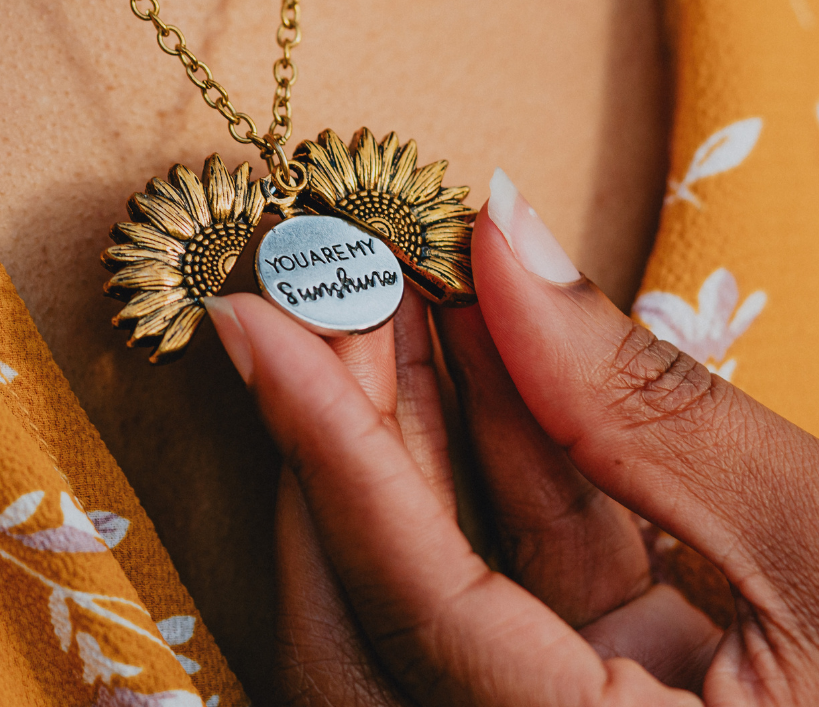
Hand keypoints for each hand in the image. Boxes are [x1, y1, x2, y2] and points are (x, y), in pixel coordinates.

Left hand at [204, 173, 818, 705]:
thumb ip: (646, 400)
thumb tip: (506, 237)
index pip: (413, 601)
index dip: (327, 445)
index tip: (254, 319)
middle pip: (385, 606)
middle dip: (348, 430)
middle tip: (321, 288)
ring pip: (445, 578)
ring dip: (416, 426)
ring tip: (387, 290)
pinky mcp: (617, 688)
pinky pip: (522, 568)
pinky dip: (502, 451)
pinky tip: (479, 342)